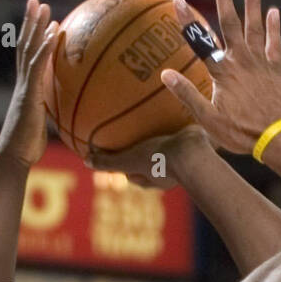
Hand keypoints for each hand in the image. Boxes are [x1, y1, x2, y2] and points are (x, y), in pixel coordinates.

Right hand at [0, 0, 57, 169]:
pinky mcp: (29, 96)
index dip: (34, 38)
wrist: (13, 158)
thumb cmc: (27, 150)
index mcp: (26, 90)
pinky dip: (44, 49)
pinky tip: (51, 34)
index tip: (43, 21)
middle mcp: (22, 84)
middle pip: (24, 46)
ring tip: (43, 6)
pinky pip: (37, 68)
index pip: (28, 58)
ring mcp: (24, 88)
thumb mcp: (44, 129)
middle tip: (36, 1)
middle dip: (30, 22)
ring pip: (28, 51)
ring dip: (36, 27)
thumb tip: (70, 118)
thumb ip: (52, 118)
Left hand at [85, 125, 211, 188]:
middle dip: (142, 152)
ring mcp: (183, 158)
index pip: (134, 176)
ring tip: (152, 116)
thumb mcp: (130, 160)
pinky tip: (167, 102)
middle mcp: (169, 172)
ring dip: (159, 134)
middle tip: (133, 137)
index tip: (116, 156)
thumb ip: (109, 161)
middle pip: (150, 163)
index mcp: (154, 179)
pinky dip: (173, 118)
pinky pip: (179, 129)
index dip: (124, 168)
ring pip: (166, 145)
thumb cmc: (160, 160)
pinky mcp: (193, 143)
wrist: (193, 152)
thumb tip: (86, 161)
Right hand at [158, 0, 280, 153]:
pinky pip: (274, 44)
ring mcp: (260, 64)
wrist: (274, 139)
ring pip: (255, 27)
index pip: (201, 42)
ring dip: (253, 2)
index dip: (188, 21)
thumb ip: (188, 95)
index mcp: (222, 72)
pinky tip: (273, 11)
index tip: (178, 0)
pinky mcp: (275, 71)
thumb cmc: (239, 133)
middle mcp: (241, 61)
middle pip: (231, 22)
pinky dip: (273, 28)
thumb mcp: (208, 120)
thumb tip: (165, 74)